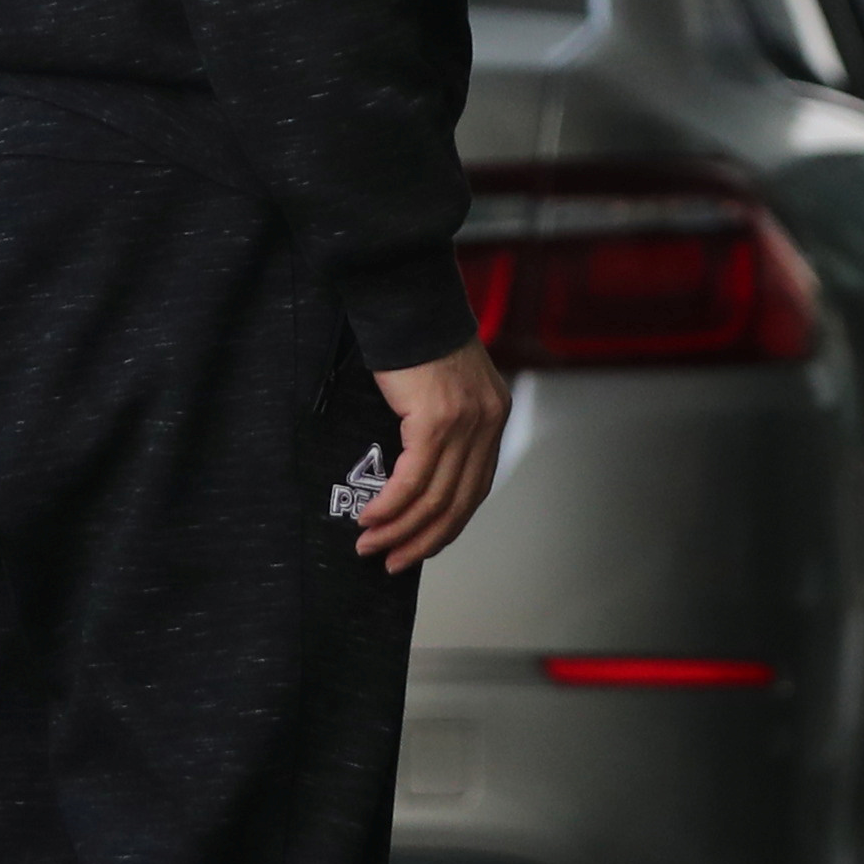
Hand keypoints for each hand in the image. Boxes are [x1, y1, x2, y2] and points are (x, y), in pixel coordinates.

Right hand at [358, 343, 510, 570]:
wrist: (407, 302)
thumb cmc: (415, 342)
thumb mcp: (441, 388)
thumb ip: (439, 427)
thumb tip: (414, 474)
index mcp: (492, 417)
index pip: (476, 487)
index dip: (447, 523)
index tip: (420, 546)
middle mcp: (488, 423)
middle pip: (459, 501)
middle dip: (424, 538)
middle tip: (393, 561)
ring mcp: (466, 423)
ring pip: (435, 496)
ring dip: (399, 528)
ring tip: (370, 545)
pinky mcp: (438, 420)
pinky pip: (413, 478)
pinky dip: (390, 505)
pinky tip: (371, 519)